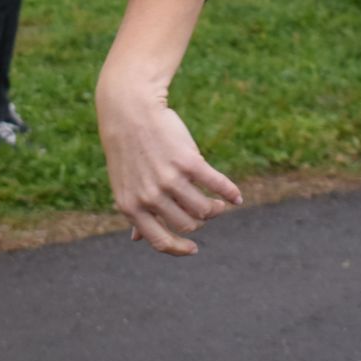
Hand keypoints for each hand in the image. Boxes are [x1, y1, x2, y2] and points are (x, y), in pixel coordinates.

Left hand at [97, 90, 242, 256]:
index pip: (161, 241)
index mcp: (131, 207)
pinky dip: (231, 193)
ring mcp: (169, 180)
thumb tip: (137, 239)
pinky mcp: (188, 162)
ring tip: (219, 204)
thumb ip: (134, 212)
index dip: (180, 248)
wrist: (130, 111)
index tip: (194, 248)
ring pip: (203, 209)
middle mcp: (150, 197)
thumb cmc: (127, 151)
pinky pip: (217, 185)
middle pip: (188, 223)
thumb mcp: (124, 185)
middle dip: (200, 221)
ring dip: (216, 208)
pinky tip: (236, 197)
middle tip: (206, 212)